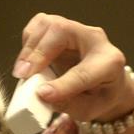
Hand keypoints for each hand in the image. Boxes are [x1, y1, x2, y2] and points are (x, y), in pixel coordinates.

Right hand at [13, 14, 133, 133]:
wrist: (105, 83)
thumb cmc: (98, 96)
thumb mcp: (89, 110)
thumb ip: (68, 104)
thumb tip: (41, 94)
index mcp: (110, 62)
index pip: (84, 71)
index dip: (62, 83)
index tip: (41, 94)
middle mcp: (95, 39)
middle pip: (63, 32)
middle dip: (39, 53)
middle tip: (23, 75)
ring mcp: (77, 29)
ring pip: (49, 24)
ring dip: (30, 46)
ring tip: (23, 71)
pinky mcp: (62, 26)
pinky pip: (40, 23)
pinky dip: (29, 41)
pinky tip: (28, 59)